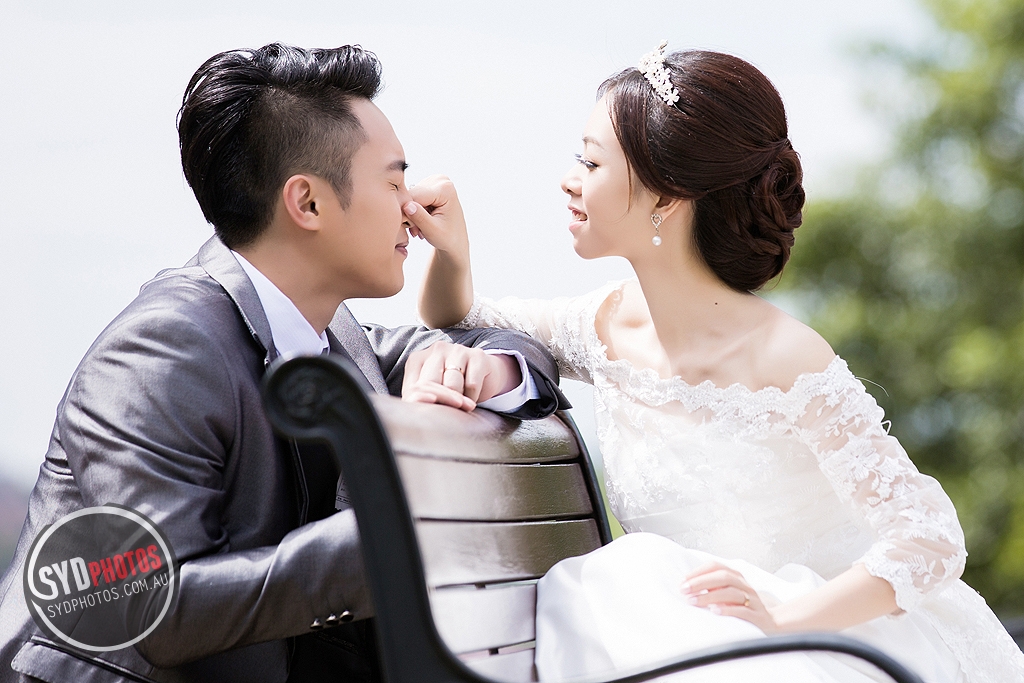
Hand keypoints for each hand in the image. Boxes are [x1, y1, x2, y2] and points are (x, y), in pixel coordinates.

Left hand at [401, 342, 520, 410]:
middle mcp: (436, 350)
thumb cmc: (450, 386)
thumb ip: (418, 396)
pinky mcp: (478, 356)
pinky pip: (472, 385)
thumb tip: (414, 402)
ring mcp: (458, 350)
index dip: (421, 402)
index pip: (415, 385)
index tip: (428, 414)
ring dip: (457, 402)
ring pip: (452, 385)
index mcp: (418, 358)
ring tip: (460, 406)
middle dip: (440, 402)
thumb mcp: (430, 391)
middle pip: (432, 384)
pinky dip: (472, 397)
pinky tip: (472, 398)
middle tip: (447, 415)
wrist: (485, 375)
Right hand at [403, 175, 469, 261]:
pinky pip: (413, 196)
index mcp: (445, 188)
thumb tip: (406, 205)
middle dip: (410, 213)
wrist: (456, 240)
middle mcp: (440, 179)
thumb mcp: (433, 231)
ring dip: (412, 213)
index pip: (414, 196)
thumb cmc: (448, 238)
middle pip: (412, 194)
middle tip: (417, 230)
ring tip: (420, 227)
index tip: (413, 229)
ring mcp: (435, 181)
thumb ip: (420, 217)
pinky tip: (421, 221)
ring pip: (410, 196)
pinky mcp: (430, 185)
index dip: (408, 213)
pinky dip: (414, 210)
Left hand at [682, 562, 777, 633]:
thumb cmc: (742, 607)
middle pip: (723, 577)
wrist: (770, 623)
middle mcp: (745, 585)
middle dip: (701, 582)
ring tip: (694, 601)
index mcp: (736, 577)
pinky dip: (727, 610)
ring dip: (710, 596)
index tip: (682, 582)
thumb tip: (687, 586)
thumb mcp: (726, 594)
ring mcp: (753, 600)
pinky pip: (743, 611)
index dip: (698, 572)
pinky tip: (714, 611)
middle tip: (684, 590)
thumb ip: (711, 588)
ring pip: (731, 592)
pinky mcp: (758, 616)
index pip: (716, 566)